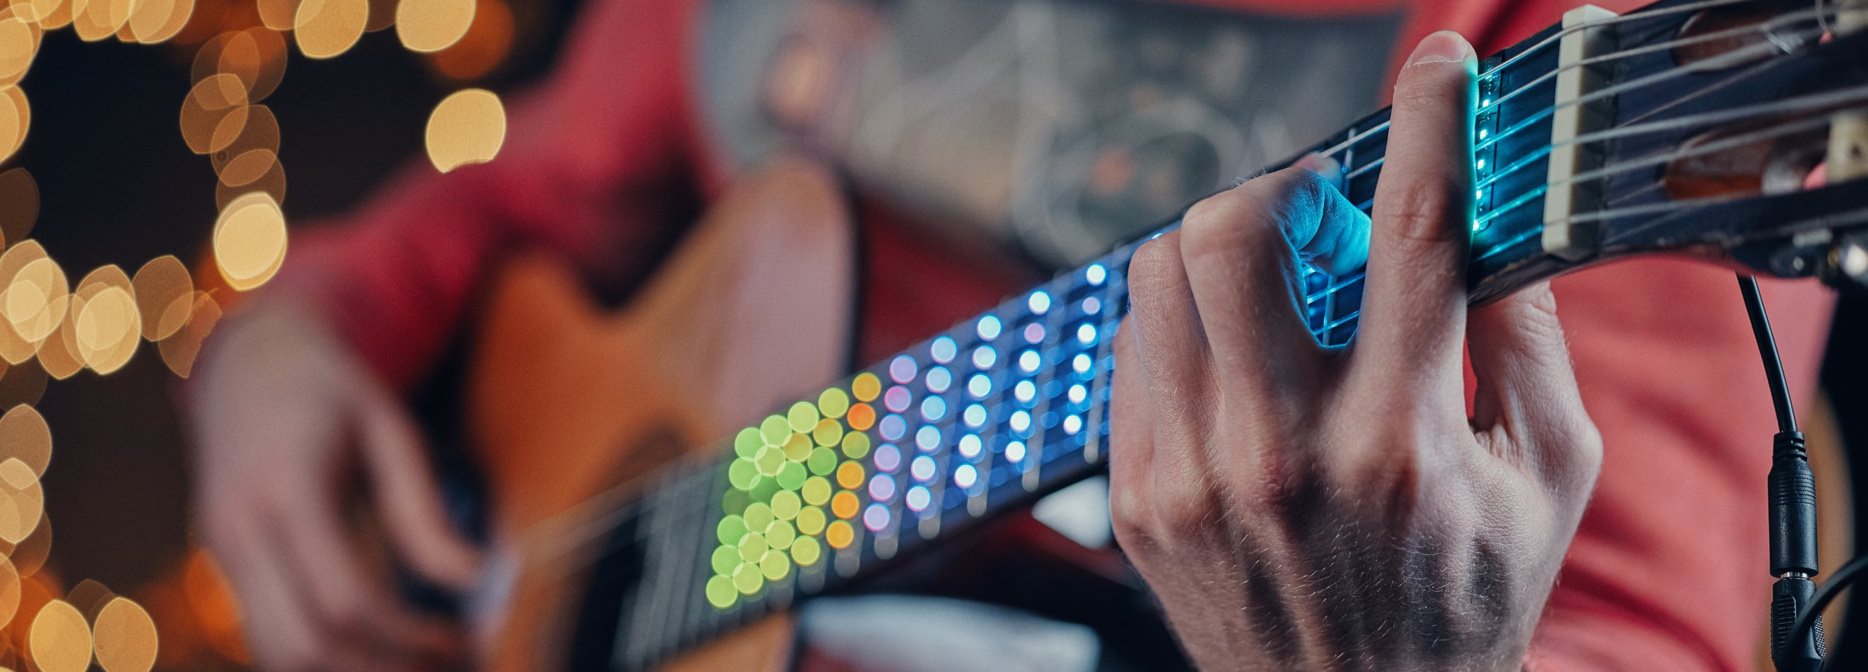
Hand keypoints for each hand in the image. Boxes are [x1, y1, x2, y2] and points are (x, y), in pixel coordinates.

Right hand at [188, 298, 480, 670]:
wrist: (248, 362)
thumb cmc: (331, 389)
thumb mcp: (389, 429)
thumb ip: (423, 509)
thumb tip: (476, 578)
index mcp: (285, 491)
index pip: (344, 601)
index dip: (409, 636)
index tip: (461, 638)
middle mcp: (239, 531)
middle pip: (304, 645)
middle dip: (379, 669)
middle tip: (446, 664)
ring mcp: (222, 552)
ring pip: (276, 656)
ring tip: (419, 663)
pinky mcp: (225, 565)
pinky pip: (267, 638)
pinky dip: (321, 658)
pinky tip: (377, 650)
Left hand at [1109, 32, 1601, 670]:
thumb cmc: (1461, 605)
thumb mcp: (1548, 480)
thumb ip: (1531, 341)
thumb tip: (1502, 222)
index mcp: (1398, 443)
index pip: (1412, 235)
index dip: (1427, 124)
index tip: (1435, 69)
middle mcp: (1279, 454)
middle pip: (1229, 233)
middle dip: (1280, 187)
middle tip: (1320, 208)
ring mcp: (1190, 477)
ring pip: (1157, 279)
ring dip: (1219, 249)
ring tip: (1273, 284)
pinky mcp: (1137, 497)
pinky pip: (1133, 352)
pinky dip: (1184, 323)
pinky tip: (1234, 354)